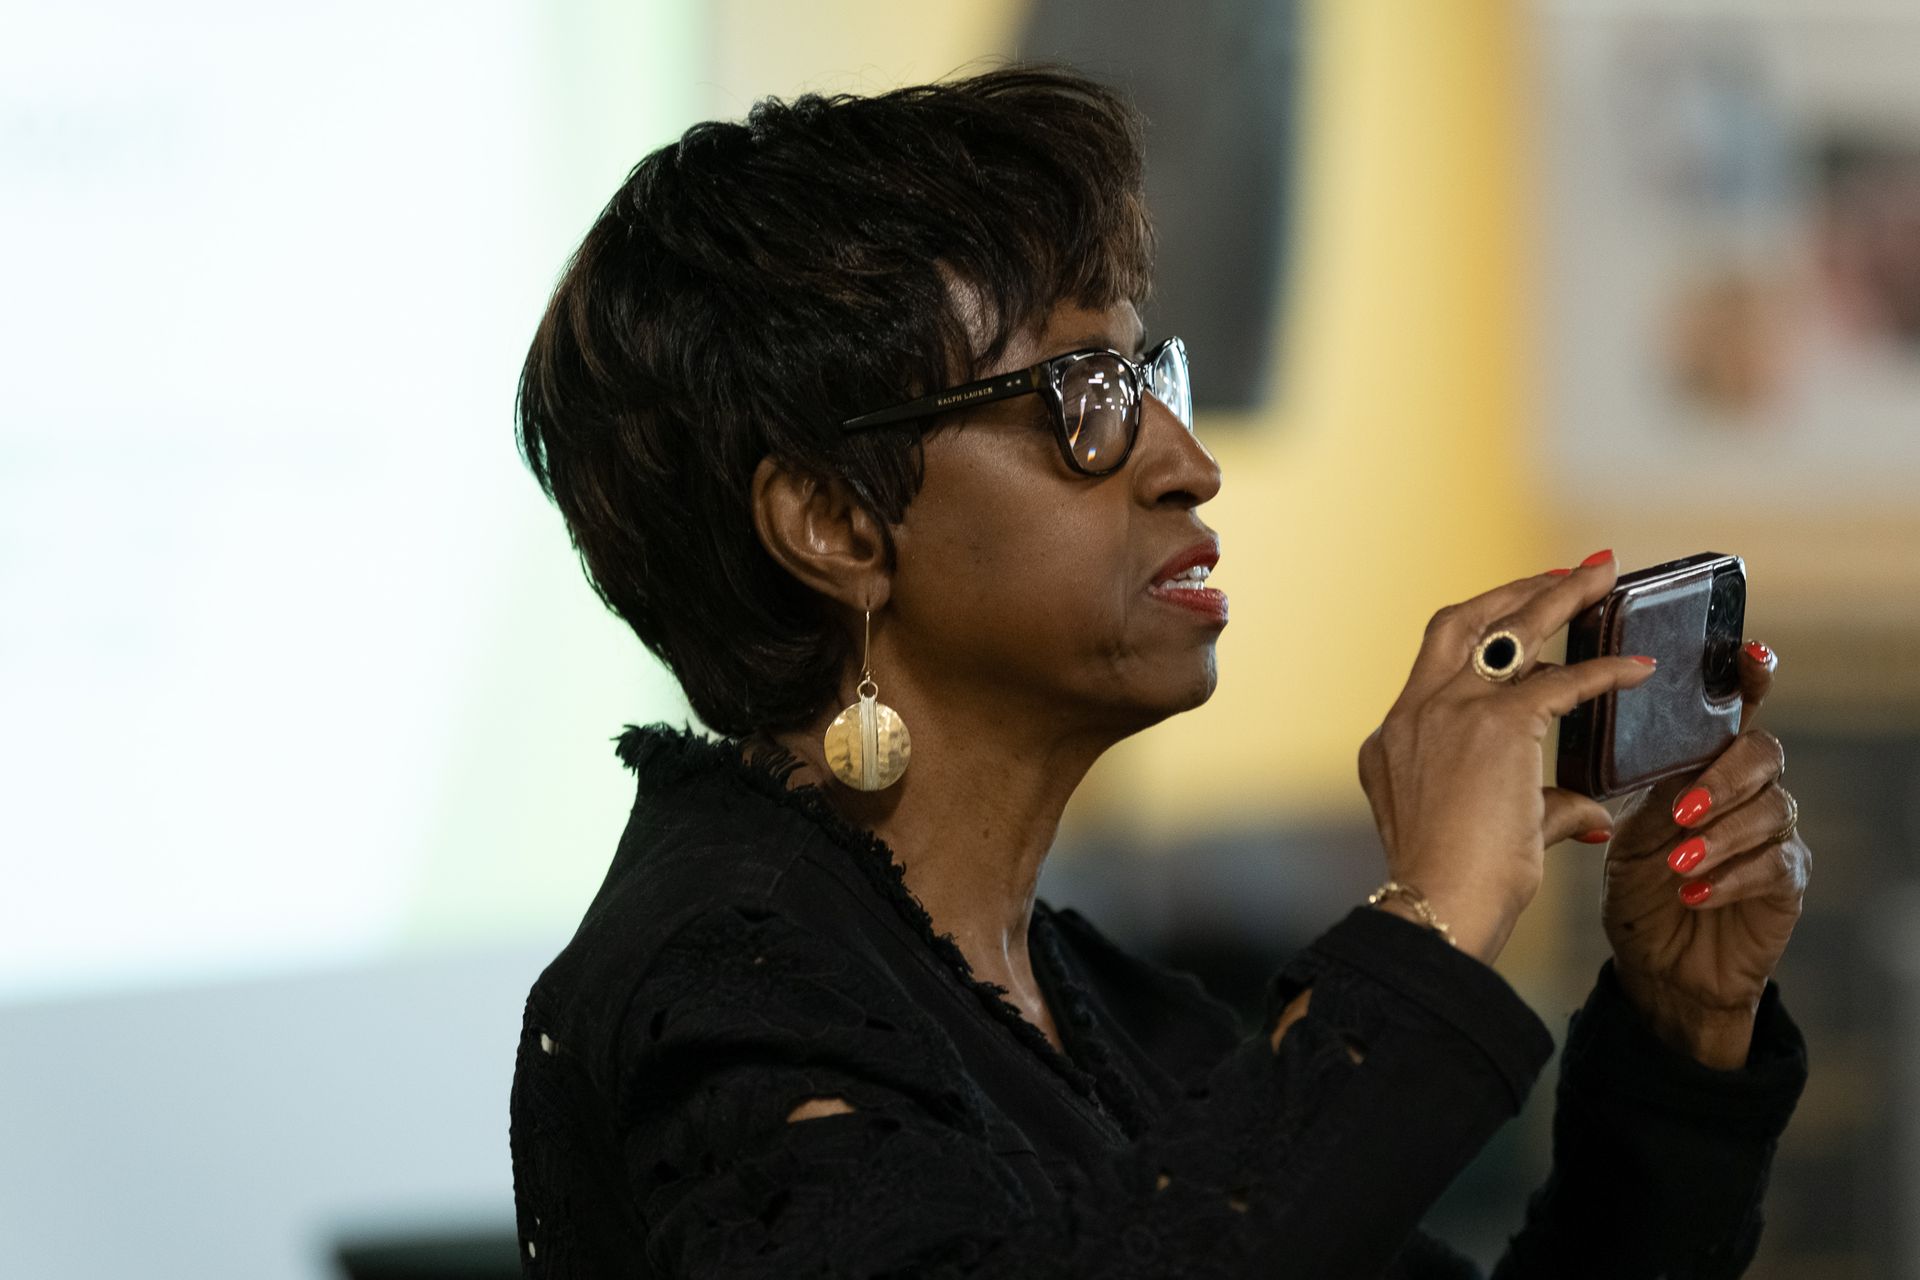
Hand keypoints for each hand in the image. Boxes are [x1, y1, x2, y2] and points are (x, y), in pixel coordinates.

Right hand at [1358, 552, 1658, 962]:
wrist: (1439, 909)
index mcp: (1392, 741)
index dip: (1482, 639)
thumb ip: (1539, 809)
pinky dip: (1604, 671)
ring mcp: (1445, 713)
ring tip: (1601, 577)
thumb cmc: (1457, 891)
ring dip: (1555, 598)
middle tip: (1564, 572)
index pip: (1438, 669)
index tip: (1519, 624)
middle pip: (1457, 624)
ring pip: (1502, 630)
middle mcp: (1410, 715)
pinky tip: (1641, 668)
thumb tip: (1588, 809)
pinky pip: (1560, 683)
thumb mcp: (1485, 835)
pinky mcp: (1494, 725)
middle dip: (1512, 592)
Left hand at [1598, 641, 1809, 1068]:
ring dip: (1719, 835)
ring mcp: (1773, 834)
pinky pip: (1774, 865)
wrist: (1659, 966)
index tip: (1749, 656)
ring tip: (1678, 863)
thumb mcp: (1622, 828)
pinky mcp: (1787, 881)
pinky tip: (1693, 893)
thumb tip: (1600, 742)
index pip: (1733, 711)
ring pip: (1772, 809)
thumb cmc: (1639, 888)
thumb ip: (1622, 785)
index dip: (1747, 681)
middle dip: (1723, 777)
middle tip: (1680, 812)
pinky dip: (1728, 877)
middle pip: (1762, 752)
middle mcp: (1745, 791)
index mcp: (1701, 766)